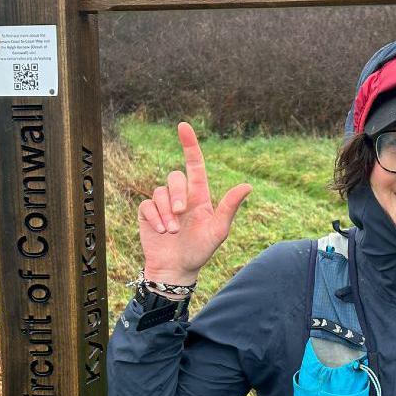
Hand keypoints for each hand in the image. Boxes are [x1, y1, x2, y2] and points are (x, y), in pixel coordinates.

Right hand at [136, 122, 251, 285]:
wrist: (177, 269)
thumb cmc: (200, 250)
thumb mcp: (218, 230)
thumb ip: (229, 207)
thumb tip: (248, 185)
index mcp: (199, 196)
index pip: (194, 164)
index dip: (189, 144)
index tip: (183, 126)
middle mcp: (181, 196)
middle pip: (175, 177)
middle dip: (177, 194)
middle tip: (181, 214)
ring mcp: (163, 204)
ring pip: (160, 191)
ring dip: (167, 213)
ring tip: (173, 231)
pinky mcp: (148, 213)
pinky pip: (148, 205)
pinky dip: (155, 218)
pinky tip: (161, 232)